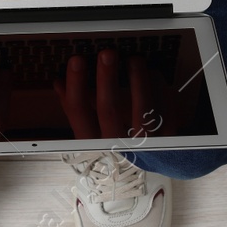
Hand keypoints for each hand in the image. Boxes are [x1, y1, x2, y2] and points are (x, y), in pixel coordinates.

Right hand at [52, 49, 170, 141]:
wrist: (147, 173)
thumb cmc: (115, 148)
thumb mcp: (90, 134)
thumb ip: (75, 109)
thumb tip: (58, 83)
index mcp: (94, 143)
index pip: (80, 113)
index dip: (76, 85)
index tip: (77, 60)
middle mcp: (117, 146)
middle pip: (109, 110)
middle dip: (107, 78)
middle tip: (107, 53)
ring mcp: (144, 145)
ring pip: (142, 111)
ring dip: (138, 80)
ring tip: (134, 60)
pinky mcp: (168, 141)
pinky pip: (166, 112)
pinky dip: (160, 90)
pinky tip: (154, 73)